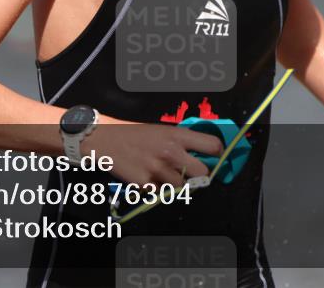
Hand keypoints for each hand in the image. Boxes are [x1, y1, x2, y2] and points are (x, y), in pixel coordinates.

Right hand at [81, 116, 222, 187]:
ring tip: (164, 175)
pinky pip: (161, 193)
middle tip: (192, 175)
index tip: (215, 159)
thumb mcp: (161, 130)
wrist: (105, 140)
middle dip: (200, 177)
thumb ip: (181, 142)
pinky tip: (148, 178)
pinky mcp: (145, 184)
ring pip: (182, 187)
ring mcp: (158, 169)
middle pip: (204, 173)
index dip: (218, 154)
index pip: (212, 145)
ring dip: (176, 185)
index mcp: (177, 135)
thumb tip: (203, 156)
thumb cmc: (135, 134)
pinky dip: (158, 190)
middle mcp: (171, 152)